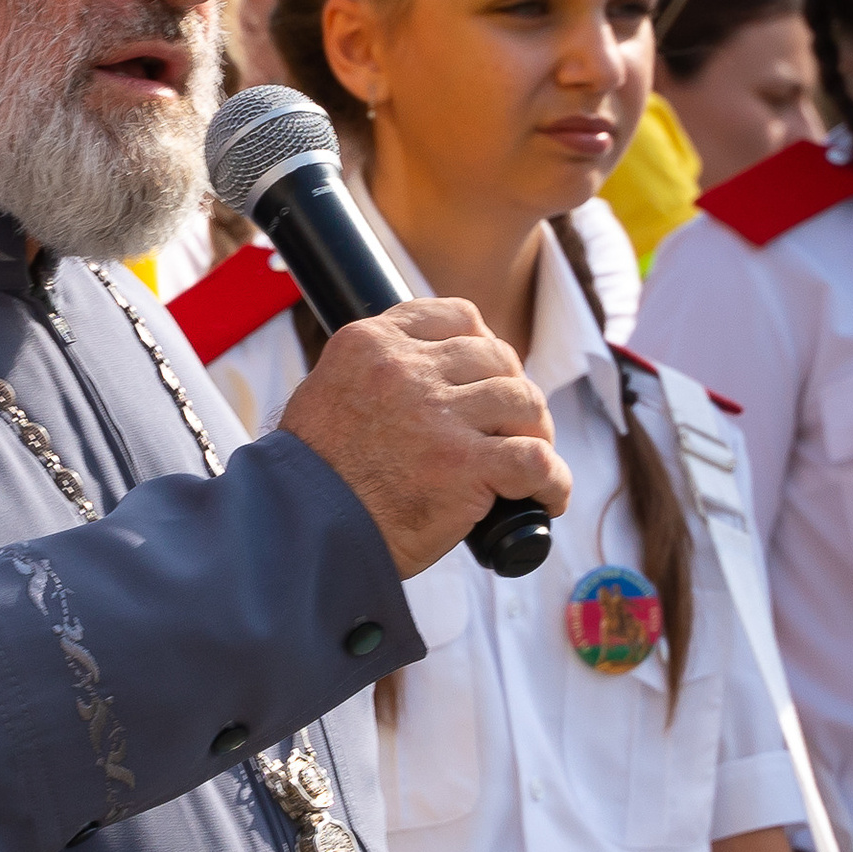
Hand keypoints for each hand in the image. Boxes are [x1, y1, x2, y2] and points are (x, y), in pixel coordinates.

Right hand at [278, 301, 570, 580]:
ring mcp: (437, 416)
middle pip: (498, 358)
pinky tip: (548, 499)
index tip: (490, 378)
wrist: (299, 534)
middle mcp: (405, 369)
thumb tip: (437, 381)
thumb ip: (377, 377)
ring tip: (531, 466)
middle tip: (515, 431)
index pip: (457, 317)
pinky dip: (553, 481)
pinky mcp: (463, 465)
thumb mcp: (330, 395)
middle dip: (514, 393)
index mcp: (371, 344)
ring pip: (524, 401)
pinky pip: (535, 460)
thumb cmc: (315, 481)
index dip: (486, 347)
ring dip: (537, 434)